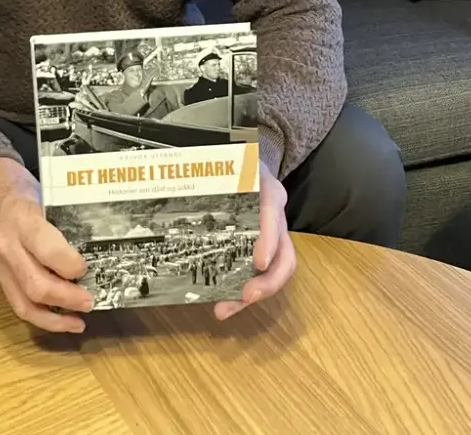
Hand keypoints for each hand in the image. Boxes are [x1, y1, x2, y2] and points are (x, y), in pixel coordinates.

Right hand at [0, 157, 92, 333]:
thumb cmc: (15, 185)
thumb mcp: (42, 193)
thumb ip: (61, 219)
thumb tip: (93, 243)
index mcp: (21, 220)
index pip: (47, 251)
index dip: (70, 265)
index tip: (88, 268)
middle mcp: (6, 247)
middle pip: (36, 285)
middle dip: (67, 298)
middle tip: (90, 301)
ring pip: (23, 304)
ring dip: (54, 319)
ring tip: (78, 321)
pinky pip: (16, 303)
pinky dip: (39, 317)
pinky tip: (59, 321)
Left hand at [214, 163, 295, 320]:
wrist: (249, 166)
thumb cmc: (239, 166)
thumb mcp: (233, 161)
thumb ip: (217, 165)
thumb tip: (184, 169)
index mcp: (270, 194)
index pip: (273, 213)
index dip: (269, 239)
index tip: (259, 262)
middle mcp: (276, 221)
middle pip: (286, 257)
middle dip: (269, 282)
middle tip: (247, 296)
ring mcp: (271, 240)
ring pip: (273, 273)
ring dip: (253, 295)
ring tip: (224, 309)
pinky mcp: (258, 251)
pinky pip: (255, 275)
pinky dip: (239, 293)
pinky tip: (221, 303)